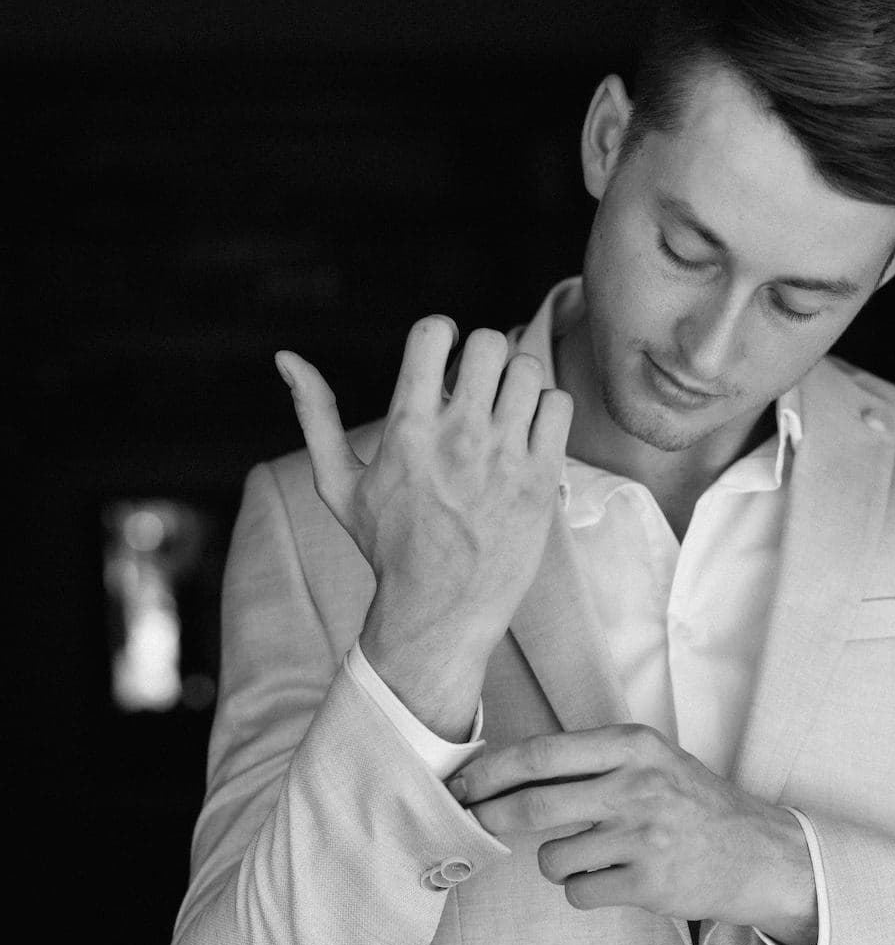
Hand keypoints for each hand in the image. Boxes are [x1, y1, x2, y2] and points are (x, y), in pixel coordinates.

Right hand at [276, 319, 571, 738]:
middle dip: (483, 357)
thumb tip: (285, 357)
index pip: (434, 331)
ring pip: (528, 370)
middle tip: (478, 389)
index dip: (442, 333)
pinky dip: (547, 411)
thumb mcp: (338, 484)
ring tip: (505, 413)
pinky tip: (529, 435)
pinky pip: (559, 405)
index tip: (444, 358)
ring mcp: (504, 457)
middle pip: (491, 342)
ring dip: (517, 383)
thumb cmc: (387, 547)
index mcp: (407, 428)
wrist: (438, 612)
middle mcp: (458, 436)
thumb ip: (315, 414)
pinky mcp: (541, 479)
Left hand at [449, 725, 817, 944]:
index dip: (491, 771)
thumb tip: (504, 772)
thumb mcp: (650, 760)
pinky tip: (613, 879)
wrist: (759, 854)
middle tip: (472, 821)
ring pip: (552, 857)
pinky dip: (583, 890)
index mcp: (633, 746)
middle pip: (534, 805)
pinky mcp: (648, 884)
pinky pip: (579, 892)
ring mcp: (643, 837)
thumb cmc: (692, 803)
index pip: (542, 754)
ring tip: (592, 855)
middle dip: (491, 816)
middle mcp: (637, 786)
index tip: (460, 783)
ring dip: (554, 862)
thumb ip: (590, 761)